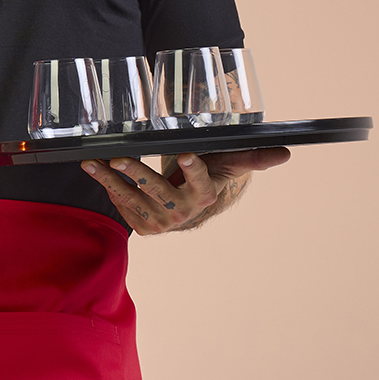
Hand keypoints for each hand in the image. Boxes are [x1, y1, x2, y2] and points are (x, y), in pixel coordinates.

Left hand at [82, 146, 288, 234]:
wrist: (192, 205)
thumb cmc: (210, 173)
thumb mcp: (229, 162)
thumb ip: (253, 157)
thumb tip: (286, 152)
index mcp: (205, 195)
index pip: (200, 180)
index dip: (192, 169)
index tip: (185, 155)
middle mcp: (183, 212)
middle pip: (158, 190)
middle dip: (137, 173)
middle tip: (120, 157)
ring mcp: (161, 222)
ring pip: (131, 198)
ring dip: (109, 180)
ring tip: (92, 162)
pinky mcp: (143, 227)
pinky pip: (121, 205)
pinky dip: (107, 186)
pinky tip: (96, 170)